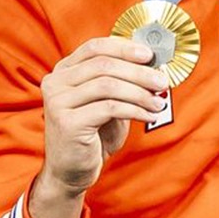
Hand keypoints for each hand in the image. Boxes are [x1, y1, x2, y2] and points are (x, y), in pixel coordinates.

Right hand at [29, 38, 167, 217]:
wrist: (73, 169)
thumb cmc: (94, 133)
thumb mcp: (109, 102)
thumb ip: (123, 82)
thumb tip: (155, 67)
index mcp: (64, 71)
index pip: (95, 47)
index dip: (125, 48)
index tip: (151, 55)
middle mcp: (56, 82)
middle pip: (104, 65)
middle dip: (139, 72)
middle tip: (163, 82)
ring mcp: (57, 102)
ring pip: (108, 85)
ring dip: (140, 93)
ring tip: (160, 102)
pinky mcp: (67, 122)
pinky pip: (110, 108)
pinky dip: (136, 110)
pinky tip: (150, 116)